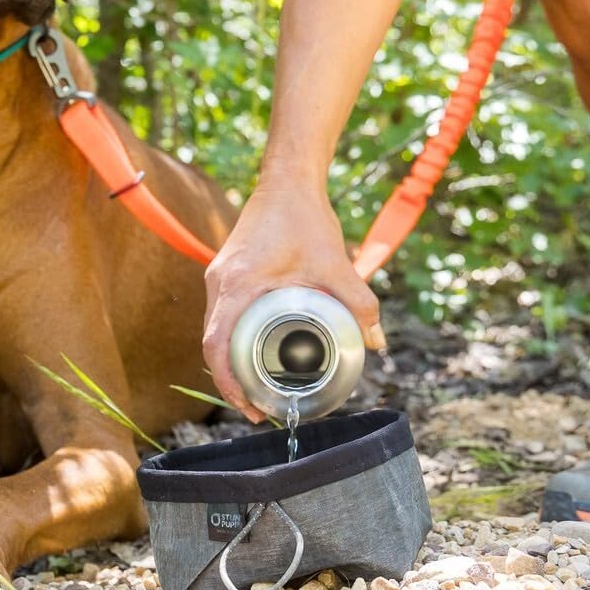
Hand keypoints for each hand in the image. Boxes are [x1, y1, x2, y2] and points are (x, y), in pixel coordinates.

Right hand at [202, 181, 385, 422]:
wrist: (287, 182)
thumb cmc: (305, 218)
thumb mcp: (335, 264)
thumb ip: (359, 303)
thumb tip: (376, 343)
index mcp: (237, 285)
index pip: (217, 347)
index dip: (229, 384)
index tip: (249, 406)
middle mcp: (219, 284)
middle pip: (213, 345)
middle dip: (232, 381)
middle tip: (260, 407)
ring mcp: (218, 278)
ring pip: (217, 331)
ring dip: (232, 361)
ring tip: (258, 388)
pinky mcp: (225, 273)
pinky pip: (222, 315)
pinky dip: (234, 339)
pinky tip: (255, 352)